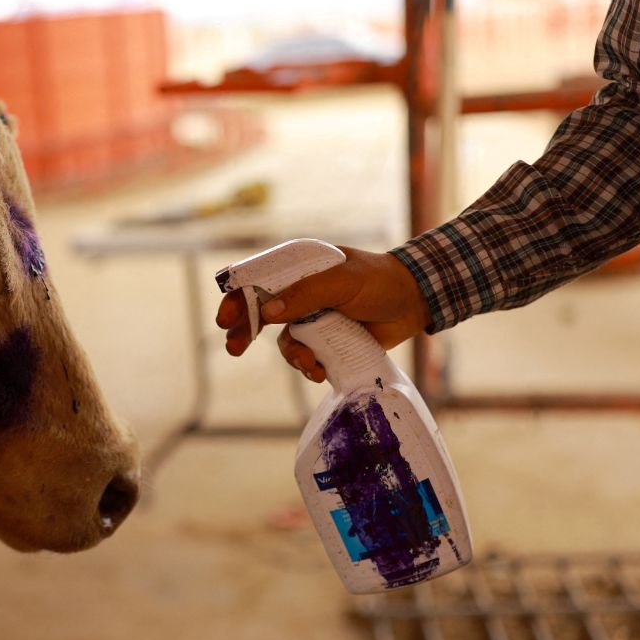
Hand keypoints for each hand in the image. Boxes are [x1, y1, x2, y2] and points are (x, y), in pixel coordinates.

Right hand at [215, 247, 430, 382]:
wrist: (414, 303)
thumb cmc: (379, 281)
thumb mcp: (342, 281)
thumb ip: (305, 294)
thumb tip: (267, 313)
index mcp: (298, 268)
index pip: (257, 280)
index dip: (238, 298)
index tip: (225, 319)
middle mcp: (298, 293)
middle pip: (260, 313)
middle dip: (246, 331)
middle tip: (233, 348)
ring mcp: (310, 318)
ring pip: (284, 341)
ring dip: (292, 356)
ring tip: (310, 365)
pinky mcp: (325, 341)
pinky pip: (304, 356)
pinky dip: (308, 366)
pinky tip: (321, 370)